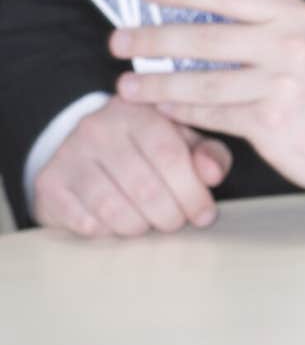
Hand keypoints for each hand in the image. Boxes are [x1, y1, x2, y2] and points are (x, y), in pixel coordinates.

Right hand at [33, 97, 232, 237]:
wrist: (83, 148)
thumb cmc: (144, 149)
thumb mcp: (182, 141)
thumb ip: (207, 154)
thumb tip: (214, 174)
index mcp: (137, 112)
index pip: (169, 155)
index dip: (192, 193)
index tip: (204, 215)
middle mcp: (98, 128)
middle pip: (144, 188)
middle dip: (170, 216)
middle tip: (176, 222)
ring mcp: (69, 155)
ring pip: (114, 209)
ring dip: (140, 227)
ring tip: (149, 223)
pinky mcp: (50, 184)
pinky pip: (86, 223)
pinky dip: (109, 232)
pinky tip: (118, 223)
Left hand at [109, 0, 304, 189]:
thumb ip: (263, 25)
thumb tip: (197, 18)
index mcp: (296, 14)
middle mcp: (288, 45)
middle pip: (205, 38)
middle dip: (154, 39)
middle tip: (119, 41)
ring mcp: (280, 85)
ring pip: (204, 81)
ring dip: (159, 84)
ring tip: (127, 85)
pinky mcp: (272, 123)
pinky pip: (217, 114)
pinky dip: (185, 112)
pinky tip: (163, 109)